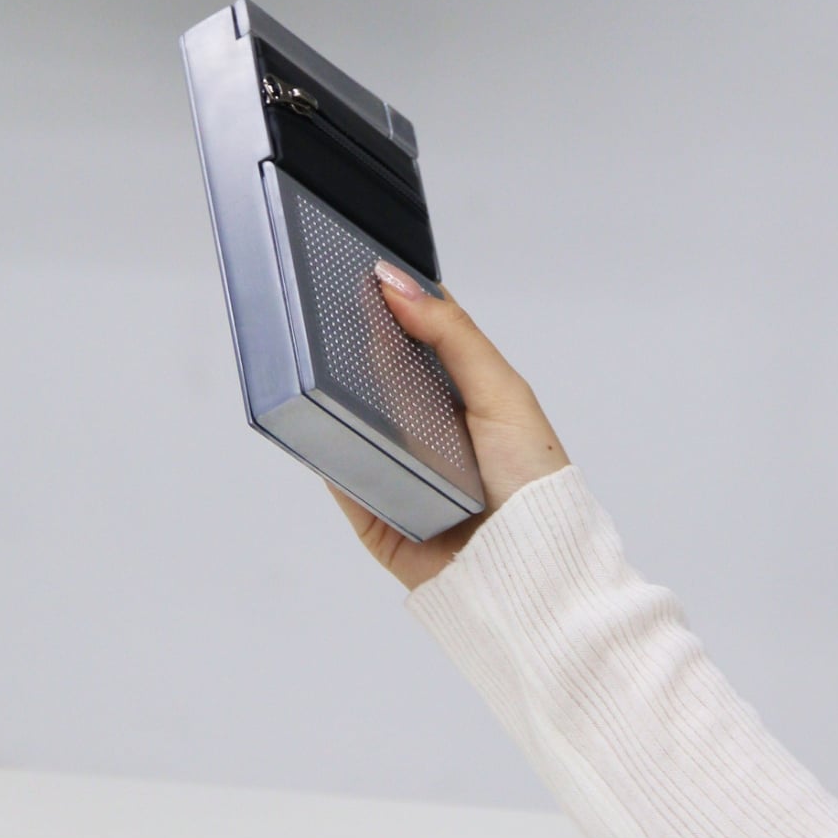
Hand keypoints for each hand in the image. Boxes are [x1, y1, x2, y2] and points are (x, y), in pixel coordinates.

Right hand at [328, 262, 571, 592]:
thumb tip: (400, 285)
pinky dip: (322, 449)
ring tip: (304, 357)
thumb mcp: (501, 391)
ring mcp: (396, 464)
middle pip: (373, 373)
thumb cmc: (533, 481)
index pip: (415, 334)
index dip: (389, 301)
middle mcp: (426, 425)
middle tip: (319, 308)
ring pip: (347, 420)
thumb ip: (453, 335)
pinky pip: (336, 472)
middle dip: (347, 344)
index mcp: (460, 391)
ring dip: (327, 395)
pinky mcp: (372, 509)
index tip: (359, 268)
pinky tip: (307, 419)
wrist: (528, 568)